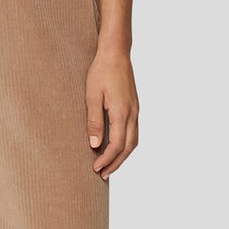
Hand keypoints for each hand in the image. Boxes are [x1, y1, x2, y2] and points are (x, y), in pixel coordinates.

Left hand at [85, 44, 139, 179]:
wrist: (116, 53)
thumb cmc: (101, 71)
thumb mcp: (92, 96)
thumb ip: (94, 121)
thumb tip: (95, 145)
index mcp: (122, 112)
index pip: (117, 145)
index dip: (107, 159)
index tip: (95, 168)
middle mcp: (132, 113)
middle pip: (129, 147)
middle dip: (116, 163)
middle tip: (103, 174)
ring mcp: (136, 110)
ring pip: (134, 141)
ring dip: (123, 155)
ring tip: (109, 165)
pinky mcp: (134, 106)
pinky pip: (134, 131)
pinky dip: (126, 144)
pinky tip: (116, 146)